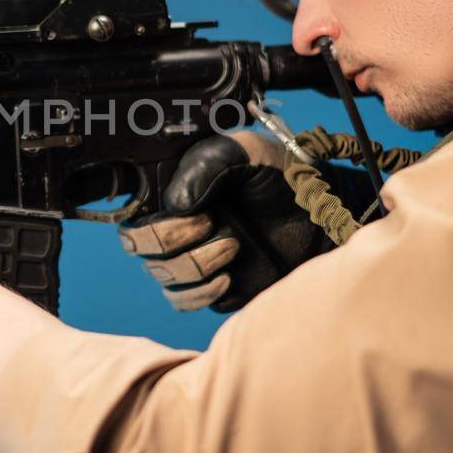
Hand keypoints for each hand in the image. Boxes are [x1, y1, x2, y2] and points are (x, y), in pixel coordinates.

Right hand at [118, 131, 371, 312]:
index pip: (132, 217)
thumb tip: (175, 204)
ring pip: (164, 277)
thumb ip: (207, 166)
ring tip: (233, 246)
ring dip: (196, 265)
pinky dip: (201, 293)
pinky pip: (184, 301)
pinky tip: (228, 277)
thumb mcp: (246, 151)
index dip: (151, 224)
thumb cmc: (281, 175)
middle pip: (140, 250)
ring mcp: (190, 259)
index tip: (196, 212)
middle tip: (211, 225)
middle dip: (172, 242)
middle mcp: (175, 228)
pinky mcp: (210, 288)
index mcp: (173, 194)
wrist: (319, 214)